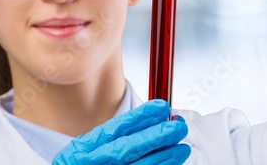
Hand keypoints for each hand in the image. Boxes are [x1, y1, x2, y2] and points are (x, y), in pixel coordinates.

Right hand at [52, 100, 189, 164]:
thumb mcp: (83, 151)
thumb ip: (109, 140)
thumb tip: (149, 122)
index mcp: (83, 149)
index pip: (113, 130)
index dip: (139, 118)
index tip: (160, 107)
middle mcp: (93, 163)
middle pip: (127, 149)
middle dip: (155, 136)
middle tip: (178, 126)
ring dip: (164, 157)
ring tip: (183, 147)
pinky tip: (172, 163)